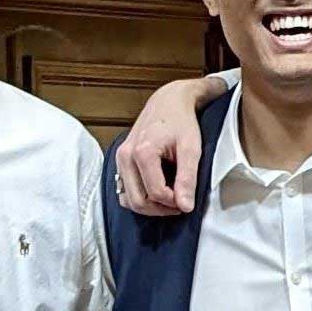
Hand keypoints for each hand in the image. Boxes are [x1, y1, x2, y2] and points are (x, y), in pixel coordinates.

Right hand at [114, 76, 215, 215]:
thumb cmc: (181, 121)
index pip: (156, 194)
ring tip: (169, 198)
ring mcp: (120, 159)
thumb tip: (185, 206)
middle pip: (138, 201)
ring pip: (128, 199)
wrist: (169, 101)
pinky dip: (139, 197)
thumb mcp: (191, 148)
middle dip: (160, 209)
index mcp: (142, 152)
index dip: (174, 203)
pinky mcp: (120, 161)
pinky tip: (156, 191)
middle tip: (179, 203)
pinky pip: (125, 190)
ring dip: (149, 206)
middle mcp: (125, 156)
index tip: (188, 198)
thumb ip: (187, 178)